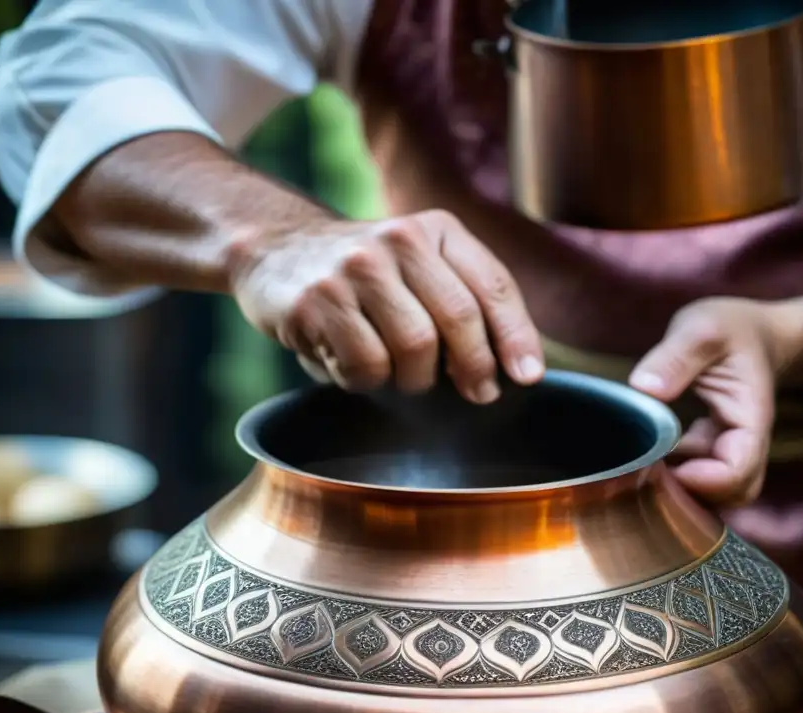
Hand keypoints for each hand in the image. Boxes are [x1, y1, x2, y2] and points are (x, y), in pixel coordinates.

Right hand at [227, 209, 544, 403]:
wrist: (275, 250)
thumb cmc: (366, 276)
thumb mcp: (421, 266)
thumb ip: (466, 301)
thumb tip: (516, 367)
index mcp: (436, 230)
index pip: (493, 285)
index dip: (516, 336)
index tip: (527, 377)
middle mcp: (399, 239)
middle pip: (458, 320)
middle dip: (475, 367)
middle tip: (477, 393)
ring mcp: (355, 268)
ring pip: (414, 350)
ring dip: (413, 378)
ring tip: (395, 369)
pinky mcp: (316, 301)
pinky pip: (365, 366)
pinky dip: (365, 381)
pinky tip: (350, 361)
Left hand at [628, 298, 786, 506]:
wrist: (752, 332)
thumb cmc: (732, 328)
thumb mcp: (703, 328)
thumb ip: (676, 356)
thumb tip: (644, 387)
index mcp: (750, 418)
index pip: (740, 472)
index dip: (705, 481)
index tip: (666, 465)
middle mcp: (743, 442)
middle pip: (729, 494)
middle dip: (689, 493)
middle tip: (644, 470)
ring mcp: (726, 448)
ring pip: (712, 491)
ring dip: (677, 485)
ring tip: (638, 461)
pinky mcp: (708, 449)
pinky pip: (694, 476)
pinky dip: (670, 473)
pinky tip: (641, 452)